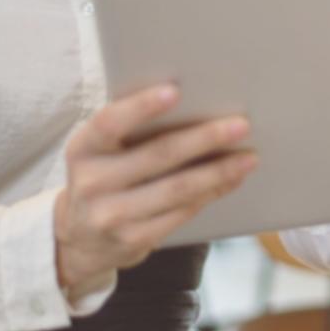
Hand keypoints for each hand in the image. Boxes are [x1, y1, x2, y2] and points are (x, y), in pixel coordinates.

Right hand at [54, 85, 256, 298]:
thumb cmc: (104, 174)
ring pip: (178, 188)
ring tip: (249, 156)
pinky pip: (182, 212)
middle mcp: (92, 183)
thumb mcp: (100, 150)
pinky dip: (212, 192)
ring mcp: (112, 216)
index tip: (175, 90)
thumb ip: (130, 127)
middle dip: (204, 138)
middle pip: (158, 155)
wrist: (80, 238)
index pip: (110, 122)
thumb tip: (192, 98)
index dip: (141, 107)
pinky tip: (232, 179)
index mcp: (83, 148)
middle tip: (240, 125)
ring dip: (219, 171)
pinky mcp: (134, 239)